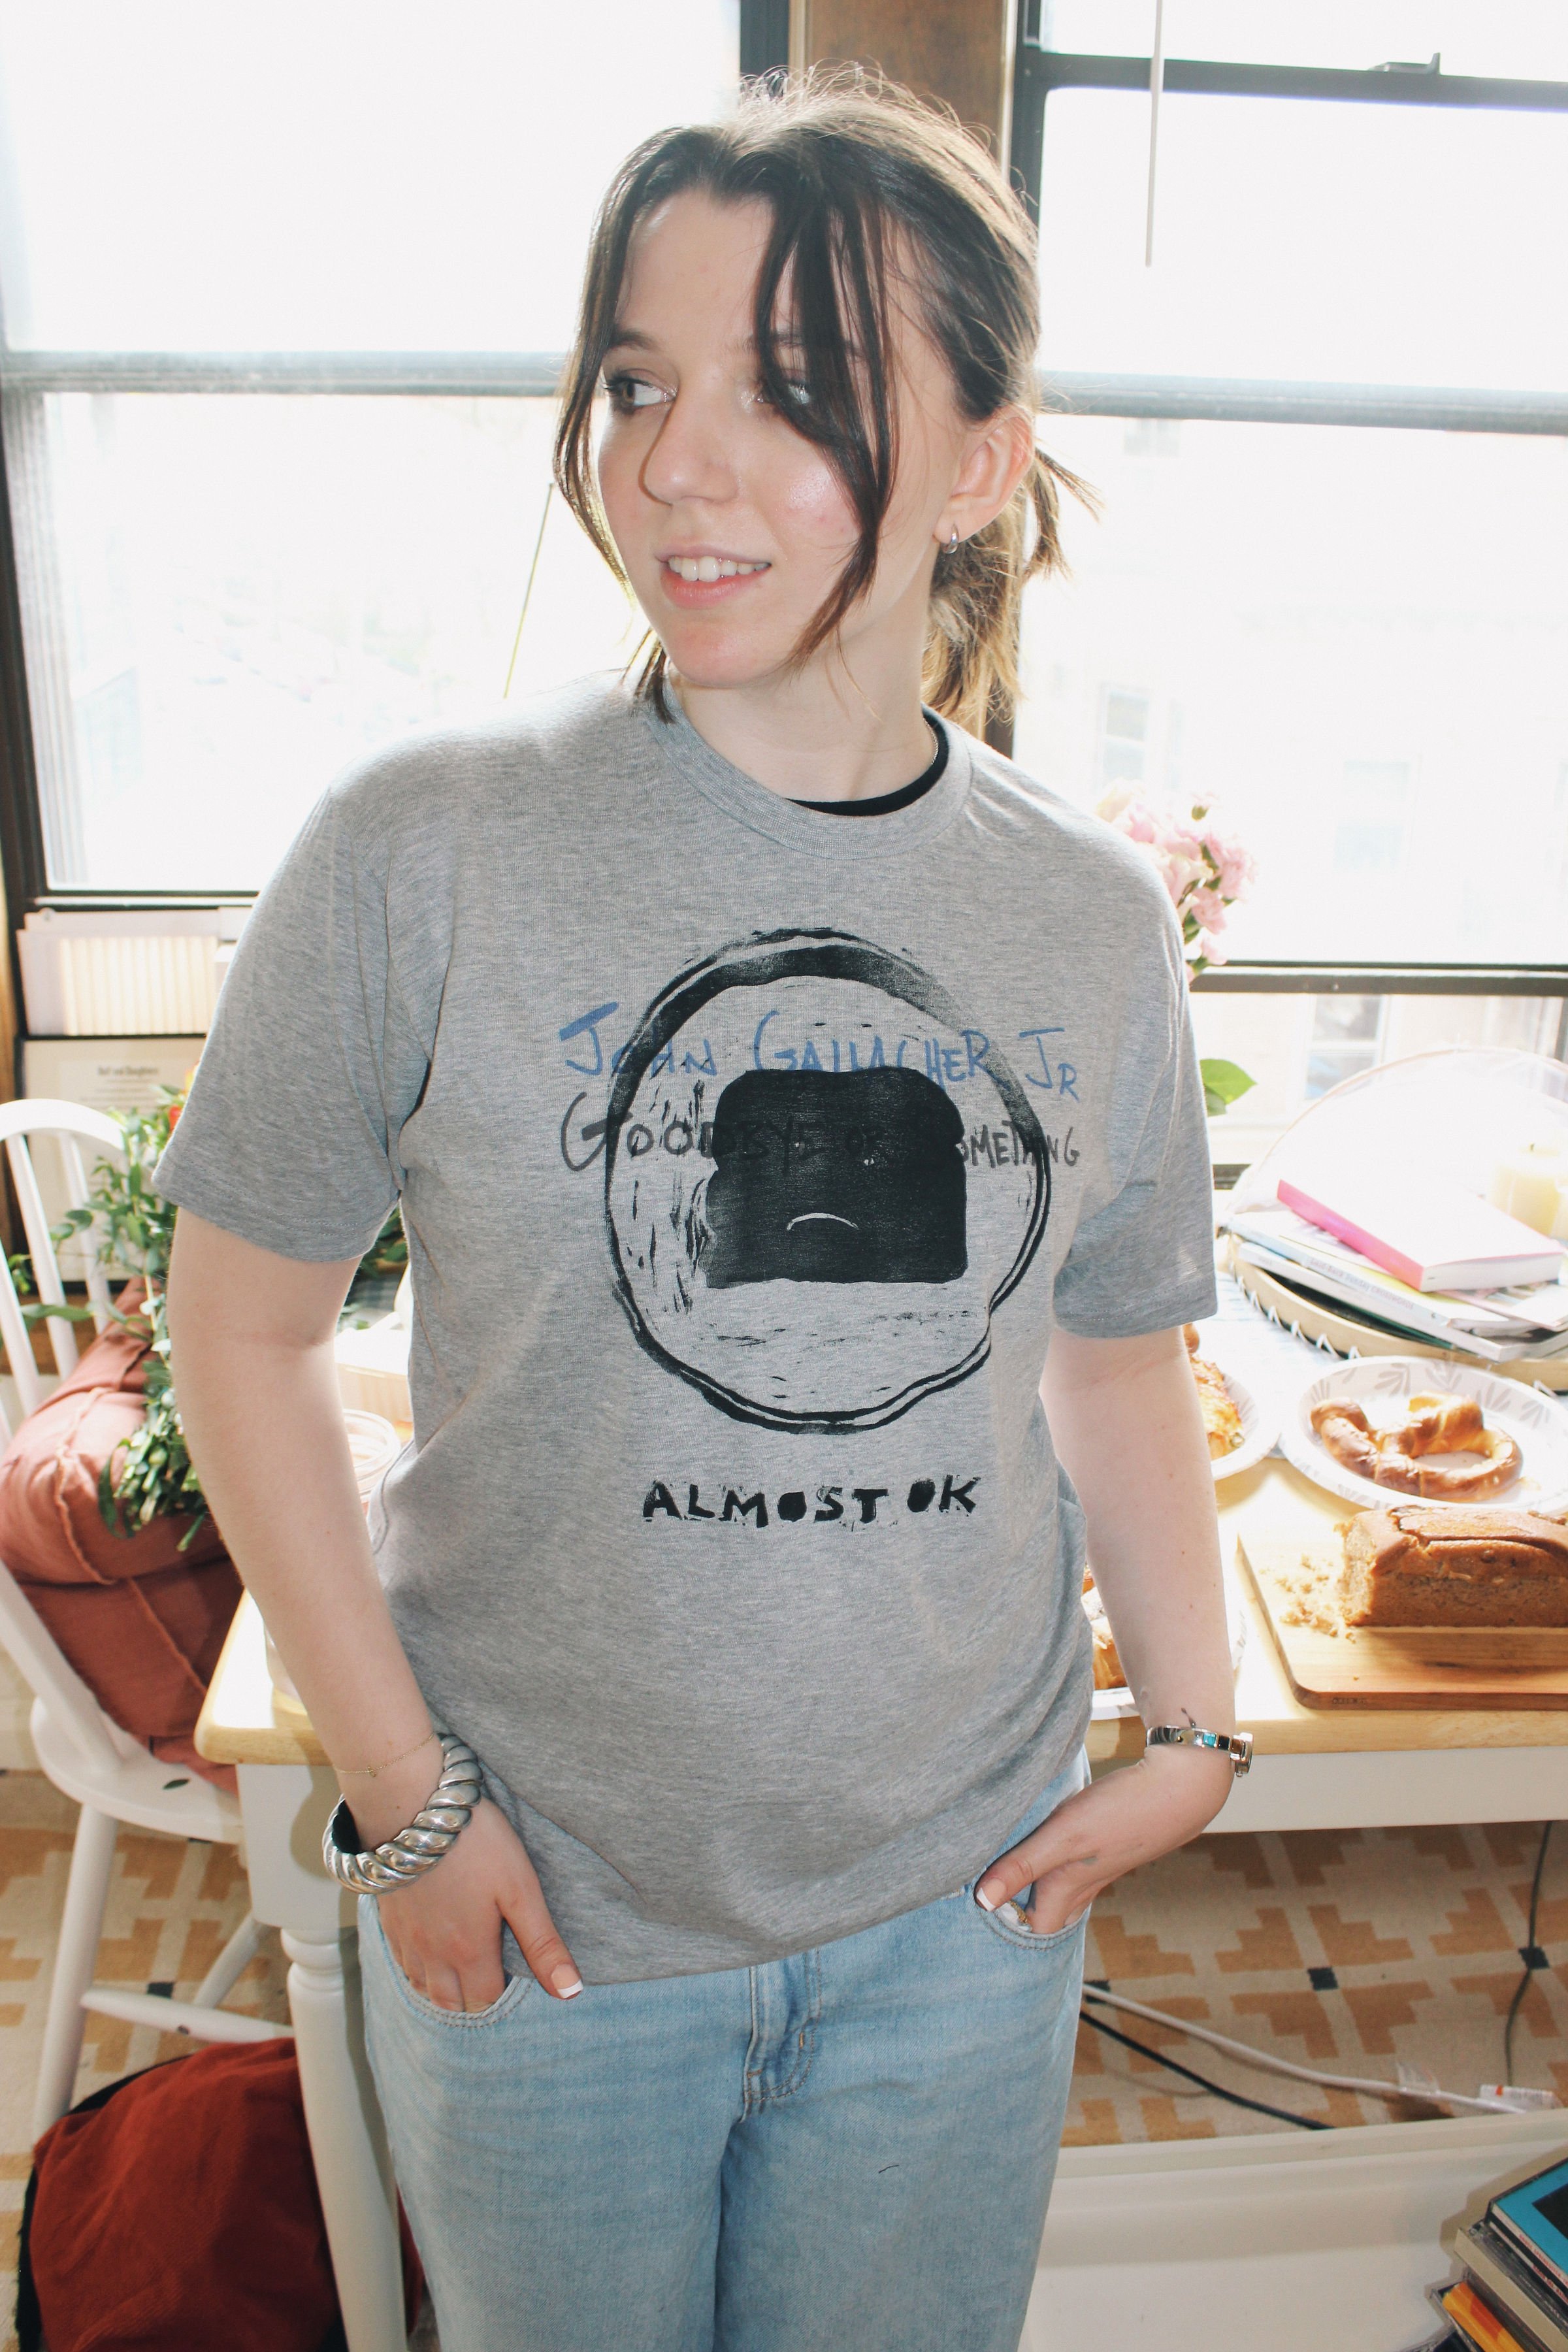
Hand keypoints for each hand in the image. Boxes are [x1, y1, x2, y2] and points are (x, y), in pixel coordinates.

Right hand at [351, 1754, 581, 2009]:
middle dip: (473, 1997)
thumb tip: (569, 1992)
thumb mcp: (521, 1890)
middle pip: (452, 2003)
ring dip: (444, 1988)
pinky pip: (401, 1964)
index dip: (504, 1991)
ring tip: (464, 1967)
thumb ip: (543, 1944)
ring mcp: (406, 1940)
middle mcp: (432, 1956)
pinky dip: (417, 1970)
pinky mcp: (388, 1921)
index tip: (513, 1967)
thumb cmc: (476, 1844)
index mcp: (469, 1952)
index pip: (486, 2000)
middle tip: (491, 1970)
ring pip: (423, 1988)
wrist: (414, 1807)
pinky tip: (430, 1949)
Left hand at [974, 1747, 1234, 1933]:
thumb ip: (1022, 1866)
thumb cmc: (1121, 1814)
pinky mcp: (1111, 1839)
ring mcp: (1101, 1863)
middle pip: (1050, 1912)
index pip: (1036, 1928)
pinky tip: (1049, 1840)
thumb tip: (982, 1901)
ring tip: (1008, 1874)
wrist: (1180, 1787)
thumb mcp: (1062, 1837)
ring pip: (1064, 1886)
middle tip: (987, 1898)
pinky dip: (1057, 1858)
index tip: (976, 1912)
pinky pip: (1077, 1860)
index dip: (1009, 1927)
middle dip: (1022, 1911)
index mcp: (1067, 1886)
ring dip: (1038, 1883)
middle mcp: (1084, 1882)